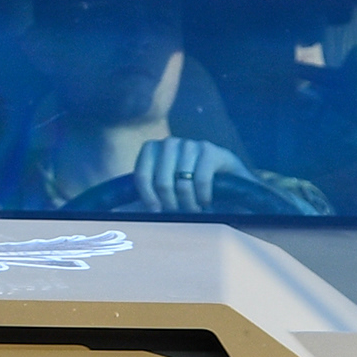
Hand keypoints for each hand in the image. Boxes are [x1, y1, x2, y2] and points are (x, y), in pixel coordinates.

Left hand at [129, 137, 256, 212]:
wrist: (231, 184)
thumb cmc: (192, 191)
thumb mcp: (167, 192)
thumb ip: (149, 196)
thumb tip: (126, 214)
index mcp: (153, 150)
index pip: (142, 174)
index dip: (148, 197)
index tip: (157, 212)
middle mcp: (170, 143)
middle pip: (162, 181)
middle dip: (171, 204)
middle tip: (181, 214)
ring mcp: (191, 144)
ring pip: (182, 181)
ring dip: (188, 203)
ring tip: (194, 210)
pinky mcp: (210, 150)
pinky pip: (201, 178)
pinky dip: (202, 196)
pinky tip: (206, 202)